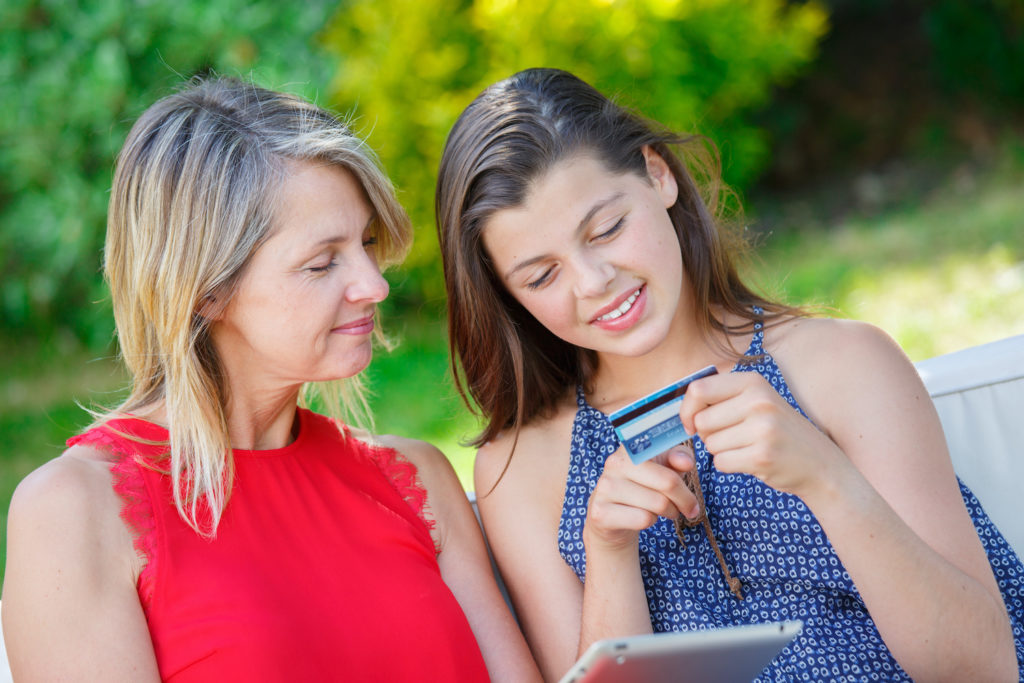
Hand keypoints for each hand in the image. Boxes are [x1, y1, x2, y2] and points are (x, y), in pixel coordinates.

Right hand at [583, 444, 700, 552]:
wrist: (609, 518)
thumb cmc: (642, 487)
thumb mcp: (663, 467)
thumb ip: (678, 457)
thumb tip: (686, 462)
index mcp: (630, 447)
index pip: (668, 452)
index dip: (685, 465)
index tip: (691, 475)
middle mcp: (614, 463)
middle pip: (668, 481)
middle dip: (685, 499)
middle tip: (690, 508)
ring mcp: (605, 487)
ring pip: (658, 503)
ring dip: (670, 512)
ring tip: (665, 512)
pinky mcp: (601, 512)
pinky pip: (643, 519)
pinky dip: (651, 521)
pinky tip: (644, 518)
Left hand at [679, 372, 850, 498]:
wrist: (820, 464)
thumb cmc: (778, 431)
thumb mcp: (757, 401)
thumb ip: (722, 396)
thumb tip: (680, 403)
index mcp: (753, 382)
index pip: (699, 389)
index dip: (687, 409)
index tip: (691, 422)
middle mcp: (759, 401)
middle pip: (702, 421)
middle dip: (707, 434)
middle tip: (733, 437)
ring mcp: (762, 429)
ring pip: (710, 444)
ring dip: (721, 451)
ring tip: (747, 447)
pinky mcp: (762, 456)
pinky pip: (721, 463)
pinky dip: (730, 466)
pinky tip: (752, 460)